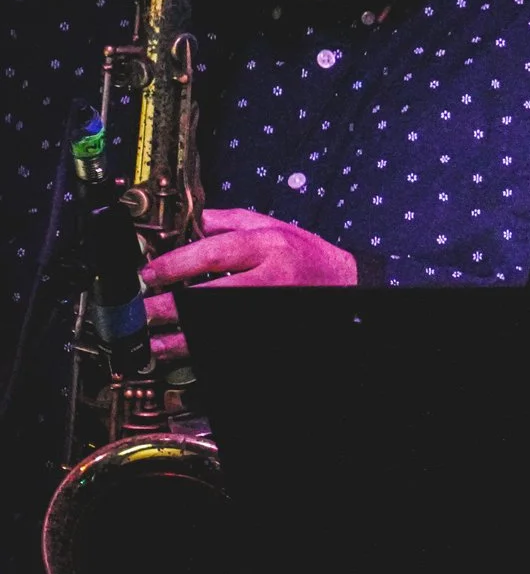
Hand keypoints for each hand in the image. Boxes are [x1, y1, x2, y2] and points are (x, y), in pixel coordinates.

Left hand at [140, 208, 357, 358]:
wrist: (345, 281)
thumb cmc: (305, 253)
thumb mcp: (270, 225)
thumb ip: (225, 220)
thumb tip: (180, 222)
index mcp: (266, 245)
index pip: (214, 253)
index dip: (176, 265)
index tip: (146, 274)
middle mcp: (270, 277)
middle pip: (211, 295)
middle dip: (170, 307)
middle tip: (140, 313)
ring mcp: (271, 306)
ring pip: (219, 324)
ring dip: (183, 338)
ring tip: (153, 344)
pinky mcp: (271, 327)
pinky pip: (233, 341)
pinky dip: (204, 349)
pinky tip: (182, 353)